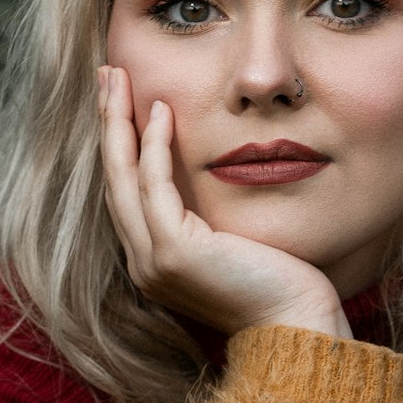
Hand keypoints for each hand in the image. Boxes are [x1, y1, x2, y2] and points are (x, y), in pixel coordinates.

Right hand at [98, 67, 352, 339]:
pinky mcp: (173, 253)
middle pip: (113, 179)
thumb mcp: (237, 242)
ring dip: (118, 123)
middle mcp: (144, 264)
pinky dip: (154, 146)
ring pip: (123, 179)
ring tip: (118, 79)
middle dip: (107, 123)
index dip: (120, 143)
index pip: (128, 192)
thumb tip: (216, 171)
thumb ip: (214, 216)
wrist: (296, 326)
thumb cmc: (280, 286)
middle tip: (106, 76)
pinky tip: (160, 111)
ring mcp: (153, 261)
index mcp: (156, 262)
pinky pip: (154, 187)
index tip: (120, 100)